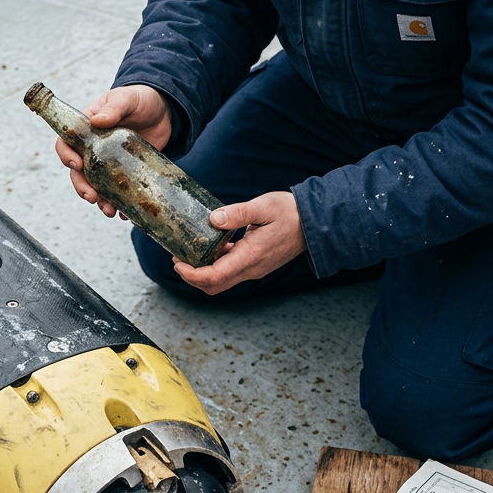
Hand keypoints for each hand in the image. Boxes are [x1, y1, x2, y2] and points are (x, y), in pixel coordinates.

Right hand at [55, 85, 171, 217]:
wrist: (165, 111)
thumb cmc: (140, 99)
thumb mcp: (127, 98)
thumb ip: (114, 107)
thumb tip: (98, 120)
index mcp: (87, 129)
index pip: (66, 143)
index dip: (66, 155)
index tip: (77, 164)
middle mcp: (94, 149)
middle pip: (79, 172)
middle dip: (82, 187)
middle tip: (92, 197)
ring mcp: (109, 163)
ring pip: (97, 186)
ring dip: (100, 201)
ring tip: (111, 211)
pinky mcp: (126, 173)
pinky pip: (118, 192)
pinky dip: (121, 204)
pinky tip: (127, 213)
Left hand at [174, 192, 306, 294]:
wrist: (314, 223)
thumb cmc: (290, 213)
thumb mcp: (263, 207)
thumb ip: (237, 214)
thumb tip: (213, 219)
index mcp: (250, 257)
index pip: (215, 277)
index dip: (192, 274)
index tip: (177, 262)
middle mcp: (251, 269)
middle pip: (214, 285)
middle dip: (192, 277)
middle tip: (178, 260)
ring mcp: (254, 269)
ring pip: (222, 281)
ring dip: (202, 272)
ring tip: (188, 254)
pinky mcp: (255, 264)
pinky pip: (231, 271)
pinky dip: (215, 265)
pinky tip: (209, 248)